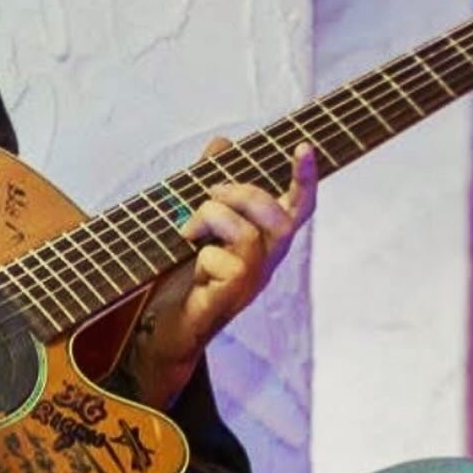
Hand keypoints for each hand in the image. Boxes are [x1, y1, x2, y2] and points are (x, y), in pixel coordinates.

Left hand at [124, 139, 317, 407]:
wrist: (167, 328)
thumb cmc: (185, 275)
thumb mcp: (197, 222)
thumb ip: (211, 183)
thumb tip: (222, 144)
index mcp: (265, 241)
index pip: (298, 208)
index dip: (306, 178)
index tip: (304, 146)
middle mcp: (266, 263)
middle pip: (281, 220)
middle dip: (245, 194)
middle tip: (210, 191)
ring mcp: (251, 283)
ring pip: (249, 236)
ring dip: (213, 218)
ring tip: (189, 229)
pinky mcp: (230, 299)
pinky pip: (226, 265)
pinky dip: (202, 255)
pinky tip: (191, 265)